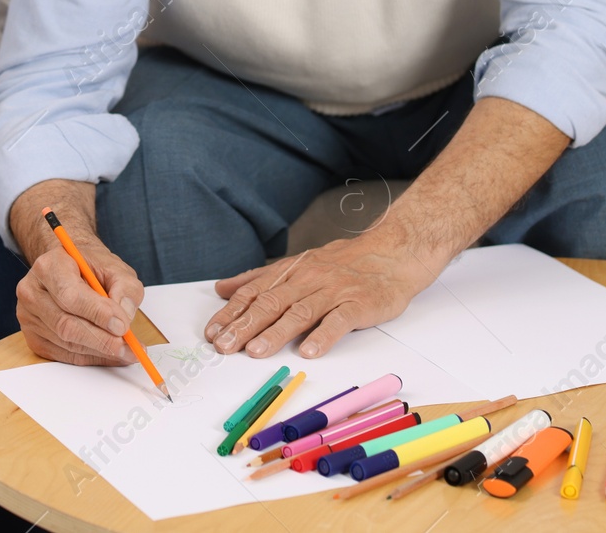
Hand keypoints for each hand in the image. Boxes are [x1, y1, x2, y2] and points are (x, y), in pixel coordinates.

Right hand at [11, 180, 144, 365]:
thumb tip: (124, 316)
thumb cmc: (90, 267)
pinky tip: (108, 353)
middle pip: (65, 324)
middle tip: (129, 347)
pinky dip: (90, 357)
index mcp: (49, 265)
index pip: (70, 295)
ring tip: (126, 351)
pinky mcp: (34, 337)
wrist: (70, 269)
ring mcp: (29, 317)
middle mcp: (32, 291)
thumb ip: (125, 288)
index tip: (122, 325)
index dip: (97, 314)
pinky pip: (64, 355)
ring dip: (100, 351)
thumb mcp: (115, 267)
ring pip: (67, 343)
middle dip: (101, 339)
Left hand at [204, 225, 441, 359]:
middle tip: (225, 346)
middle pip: (272, 303)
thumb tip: (222, 288)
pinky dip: (324, 335)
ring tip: (256, 351)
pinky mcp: (359, 303)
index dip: (232, 312)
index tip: (212, 332)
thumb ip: (259, 278)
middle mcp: (309, 278)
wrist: (393, 252)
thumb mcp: (298, 264)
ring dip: (276, 333)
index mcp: (292, 271)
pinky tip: (309, 351)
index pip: (255, 292)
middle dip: (245, 325)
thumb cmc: (344, 263)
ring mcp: (334, 290)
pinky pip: (339, 320)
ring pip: (300, 311)